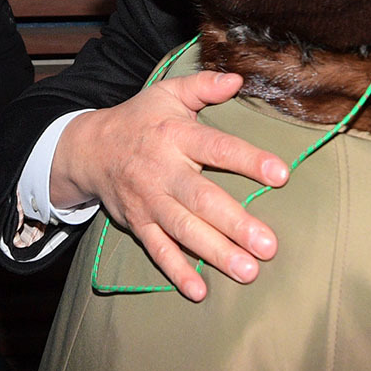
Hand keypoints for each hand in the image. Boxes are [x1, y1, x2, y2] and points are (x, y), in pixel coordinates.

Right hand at [50, 71, 288, 300]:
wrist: (89, 149)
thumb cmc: (141, 120)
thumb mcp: (168, 93)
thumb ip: (204, 85)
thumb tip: (238, 79)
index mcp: (176, 136)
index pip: (217, 147)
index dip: (249, 160)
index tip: (281, 175)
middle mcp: (163, 171)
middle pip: (202, 199)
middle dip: (236, 224)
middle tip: (268, 246)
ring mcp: (149, 201)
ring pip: (184, 230)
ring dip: (216, 253)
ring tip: (248, 272)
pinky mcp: (139, 224)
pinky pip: (158, 250)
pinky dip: (177, 271)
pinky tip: (200, 291)